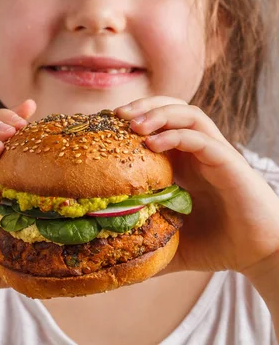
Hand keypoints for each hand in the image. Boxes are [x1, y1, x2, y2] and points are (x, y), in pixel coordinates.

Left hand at [115, 97, 278, 275]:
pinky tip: (154, 144)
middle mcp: (198, 150)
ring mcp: (214, 153)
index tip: (105, 125)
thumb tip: (108, 258)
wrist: (259, 255)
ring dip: (159, 113)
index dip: (133, 117)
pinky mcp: (229, 162)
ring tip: (134, 124)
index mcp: (183, 161)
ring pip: (188, 113)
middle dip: (143, 105)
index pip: (158, 123)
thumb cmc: (217, 244)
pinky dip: (177, 135)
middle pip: (171, 108)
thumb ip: (145, 242)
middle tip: (116, 115)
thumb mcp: (171, 241)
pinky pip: (202, 138)